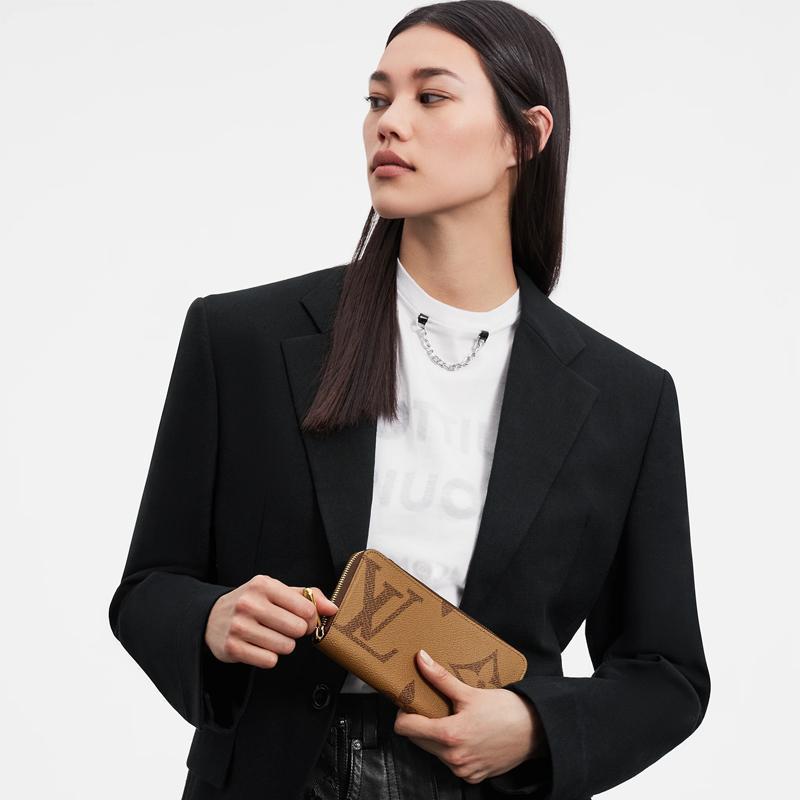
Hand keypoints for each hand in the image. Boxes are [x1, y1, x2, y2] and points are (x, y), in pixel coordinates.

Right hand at [204, 576, 338, 668]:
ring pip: (285, 647)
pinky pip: (269, 661)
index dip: (311, 618)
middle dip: (297, 632)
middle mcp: (250, 603)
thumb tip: (332, 608)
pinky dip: (269, 657)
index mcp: (264, 585)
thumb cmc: (252, 602)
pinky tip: (259, 646)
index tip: (304, 619)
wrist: (212, 616)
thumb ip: (308, 596)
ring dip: (283, 645)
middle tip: (287, 629)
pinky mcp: (232, 648)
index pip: (306, 608)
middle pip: (297, 629)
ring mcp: (239, 626)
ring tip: (271, 636)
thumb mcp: (277, 591)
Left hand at [393, 649, 546, 783]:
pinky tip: (465, 734)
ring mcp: (463, 770)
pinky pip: (451, 762)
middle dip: (420, 722)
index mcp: (450, 736)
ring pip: (434, 751)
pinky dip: (452, 748)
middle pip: (418, 739)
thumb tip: (420, 659)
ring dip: (436, 735)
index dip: (404, 713)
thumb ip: (440, 677)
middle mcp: (454, 758)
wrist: (535, 731)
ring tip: (452, 717)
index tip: (410, 702)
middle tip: (432, 706)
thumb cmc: (506, 711)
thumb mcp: (469, 692)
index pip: (406, 728)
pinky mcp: (473, 776)